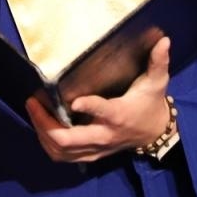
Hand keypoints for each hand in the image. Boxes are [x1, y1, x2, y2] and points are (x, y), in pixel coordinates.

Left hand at [25, 37, 172, 162]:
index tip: (73, 100)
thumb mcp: (157, 82)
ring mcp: (95, 148)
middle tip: (33, 101)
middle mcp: (104, 135)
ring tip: (33, 111)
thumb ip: (158, 61)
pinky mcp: (90, 154)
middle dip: (46, 123)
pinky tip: (40, 126)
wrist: (155, 133)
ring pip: (62, 151)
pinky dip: (48, 144)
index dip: (88, 107)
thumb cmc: (151, 104)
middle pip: (69, 139)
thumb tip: (164, 40)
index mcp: (119, 115)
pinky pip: (63, 156)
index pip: (103, 112)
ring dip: (43, 133)